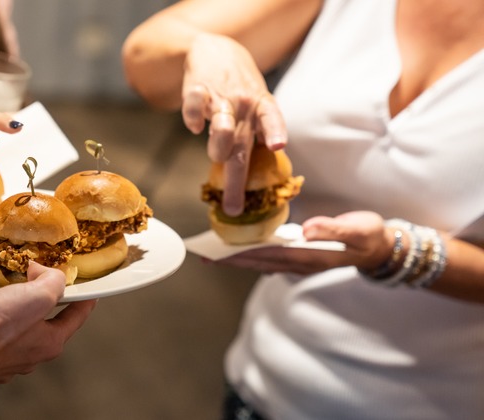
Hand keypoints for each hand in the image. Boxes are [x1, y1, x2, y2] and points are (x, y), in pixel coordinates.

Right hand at [0, 262, 95, 382]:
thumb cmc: (0, 324)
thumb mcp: (38, 294)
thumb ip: (52, 280)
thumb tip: (42, 272)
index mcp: (51, 342)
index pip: (76, 317)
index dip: (84, 301)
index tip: (89, 293)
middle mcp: (31, 358)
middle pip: (45, 326)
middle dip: (42, 306)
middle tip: (35, 285)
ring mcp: (6, 364)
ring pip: (17, 334)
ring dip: (13, 315)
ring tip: (2, 295)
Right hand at [181, 33, 287, 215]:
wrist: (213, 49)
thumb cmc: (238, 85)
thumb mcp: (257, 103)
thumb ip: (258, 133)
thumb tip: (260, 172)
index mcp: (262, 106)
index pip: (272, 118)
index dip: (274, 132)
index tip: (278, 146)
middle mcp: (244, 102)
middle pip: (241, 145)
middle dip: (236, 181)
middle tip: (234, 206)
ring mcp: (221, 96)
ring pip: (222, 126)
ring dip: (219, 145)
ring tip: (216, 156)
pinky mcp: (196, 90)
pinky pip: (193, 108)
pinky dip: (193, 119)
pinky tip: (195, 126)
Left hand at [217, 211, 394, 274]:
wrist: (383, 247)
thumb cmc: (370, 235)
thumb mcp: (357, 229)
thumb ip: (332, 228)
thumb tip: (306, 230)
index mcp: (309, 256)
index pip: (267, 256)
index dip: (241, 255)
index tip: (218, 255)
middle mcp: (300, 263)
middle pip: (258, 262)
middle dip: (230, 260)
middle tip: (203, 256)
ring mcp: (301, 262)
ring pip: (262, 262)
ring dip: (238, 259)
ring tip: (214, 255)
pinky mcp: (302, 257)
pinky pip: (271, 258)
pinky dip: (253, 255)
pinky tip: (242, 252)